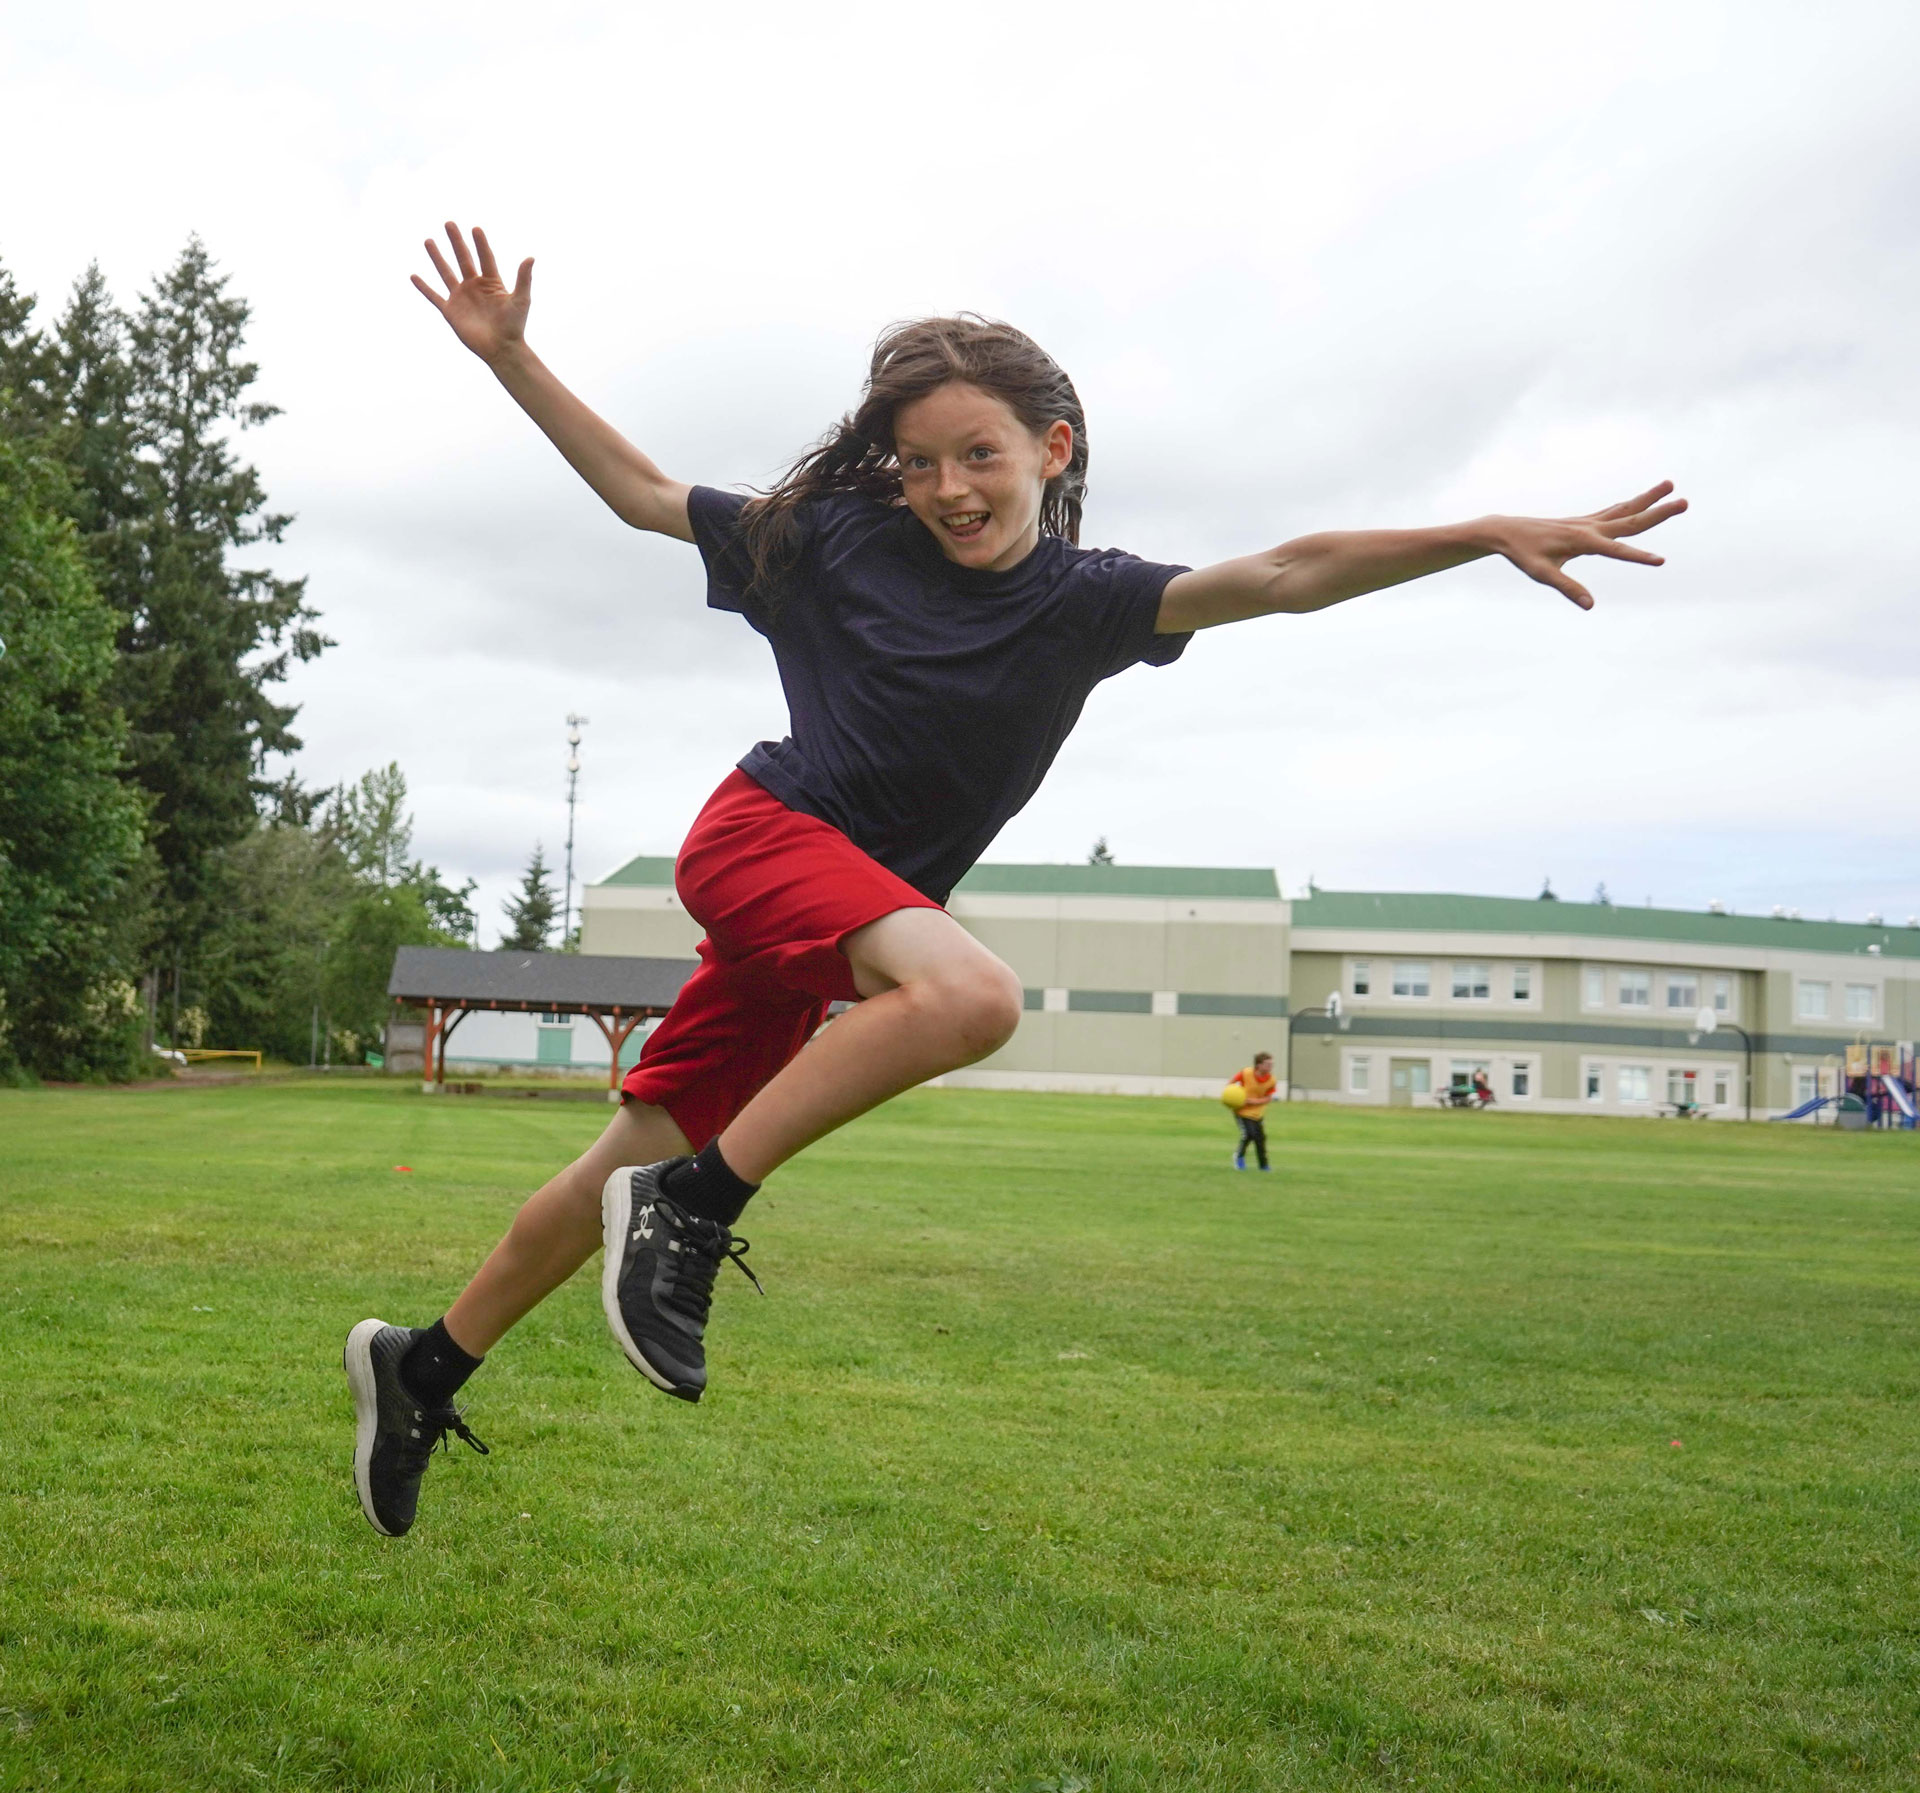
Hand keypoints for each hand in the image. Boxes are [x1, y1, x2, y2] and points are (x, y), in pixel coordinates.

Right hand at [411, 222, 531, 364]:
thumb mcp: (521, 300)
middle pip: (463, 259)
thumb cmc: (514, 326)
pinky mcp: (451, 311)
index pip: (485, 258)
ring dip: (437, 257)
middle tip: (449, 223)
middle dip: (456, 241)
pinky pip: (434, 296)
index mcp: (492, 282)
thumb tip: (531, 257)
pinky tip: (413, 276)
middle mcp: (475, 286)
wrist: (502, 349)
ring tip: (429, 240)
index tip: (475, 228)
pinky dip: (424, 287)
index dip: (480, 244)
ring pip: (446, 272)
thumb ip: (524, 278)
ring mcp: (461, 298)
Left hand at [1482, 481, 1687, 609]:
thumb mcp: (1542, 574)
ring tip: (1671, 484)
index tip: (1662, 561)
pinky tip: (1640, 501)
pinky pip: (1612, 511)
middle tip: (1686, 501)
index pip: (1617, 551)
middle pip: (1631, 520)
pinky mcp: (1583, 522)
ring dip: (1649, 498)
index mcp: (1582, 541)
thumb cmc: (1523, 554)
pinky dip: (1629, 505)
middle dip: (1659, 513)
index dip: (1639, 558)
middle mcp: (1589, 527)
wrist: (1506, 531)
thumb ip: (1567, 588)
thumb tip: (1590, 605)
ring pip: (1624, 509)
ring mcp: (1587, 522)